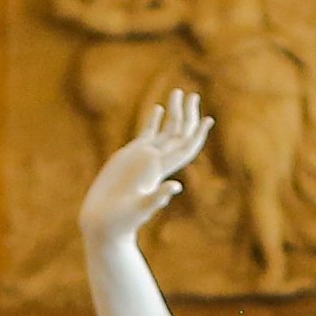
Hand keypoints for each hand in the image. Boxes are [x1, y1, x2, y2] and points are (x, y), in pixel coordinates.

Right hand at [82, 89, 208, 250]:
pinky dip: (154, 121)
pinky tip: (158, 108)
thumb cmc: (122, 221)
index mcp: (160, 170)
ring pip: (165, 131)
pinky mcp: (130, 157)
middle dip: (187, 114)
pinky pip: (147, 135)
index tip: (209, 119)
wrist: (105, 223)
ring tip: (178, 92)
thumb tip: (175, 187)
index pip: (185, 149)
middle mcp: (155, 162)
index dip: (198, 134)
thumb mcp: (140, 209)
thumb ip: (156, 198)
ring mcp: (144, 158)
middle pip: (178, 134)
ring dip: (173, 112)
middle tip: (194, 95)